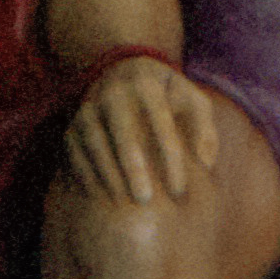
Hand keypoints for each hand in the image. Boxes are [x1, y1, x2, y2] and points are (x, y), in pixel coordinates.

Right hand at [63, 56, 219, 204]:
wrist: (124, 75)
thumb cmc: (167, 97)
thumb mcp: (192, 101)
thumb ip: (205, 129)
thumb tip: (205, 162)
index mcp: (148, 86)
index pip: (162, 124)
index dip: (171, 159)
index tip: (179, 190)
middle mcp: (115, 93)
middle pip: (124, 133)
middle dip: (133, 168)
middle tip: (146, 200)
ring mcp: (90, 107)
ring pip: (96, 142)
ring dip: (108, 173)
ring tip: (122, 203)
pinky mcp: (73, 123)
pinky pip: (75, 150)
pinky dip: (86, 172)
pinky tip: (99, 196)